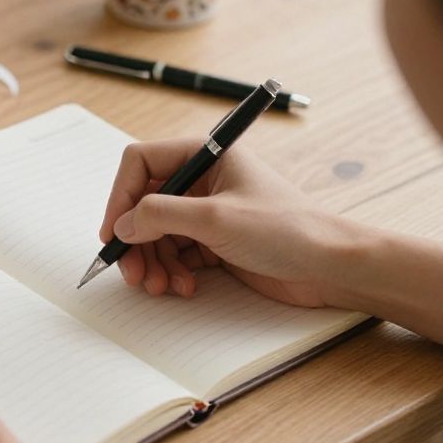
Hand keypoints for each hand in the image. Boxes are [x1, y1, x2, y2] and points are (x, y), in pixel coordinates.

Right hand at [99, 140, 362, 305]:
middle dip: (135, 239)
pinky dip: (172, 271)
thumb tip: (123, 224)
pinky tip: (183, 287)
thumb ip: (161, 215)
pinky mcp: (216, 242)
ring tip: (160, 285)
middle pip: (145, 204)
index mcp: (206, 155)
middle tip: (132, 272)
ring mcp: (209, 212)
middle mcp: (204, 180)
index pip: (142, 163)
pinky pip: (176, 253)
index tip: (114, 231)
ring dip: (152, 261)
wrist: (329, 266)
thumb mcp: (215, 218)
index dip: (121, 196)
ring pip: (157, 233)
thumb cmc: (286, 229)